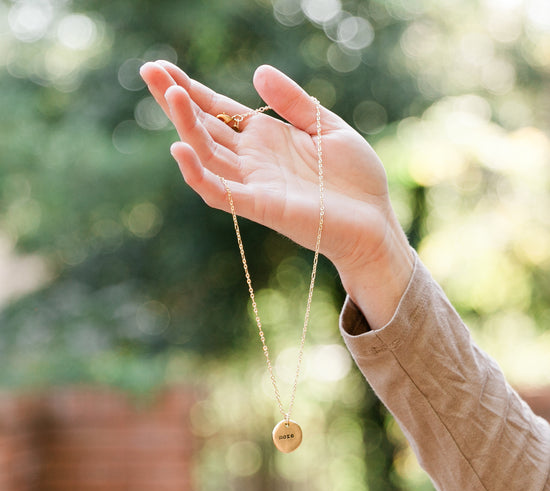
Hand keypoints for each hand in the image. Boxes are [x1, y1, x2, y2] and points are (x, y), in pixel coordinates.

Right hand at [140, 61, 412, 328]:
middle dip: (175, 100)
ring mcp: (254, 183)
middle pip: (204, 128)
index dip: (192, 90)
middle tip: (148, 71)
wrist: (374, 221)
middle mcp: (253, 160)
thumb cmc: (355, 179)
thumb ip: (294, 103)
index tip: (163, 68)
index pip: (219, 112)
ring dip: (185, 126)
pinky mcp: (261, 206)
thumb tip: (258, 72)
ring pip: (207, 154)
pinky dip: (198, 174)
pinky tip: (180, 148)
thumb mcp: (328, 127)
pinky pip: (220, 191)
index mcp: (267, 139)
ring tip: (170, 94)